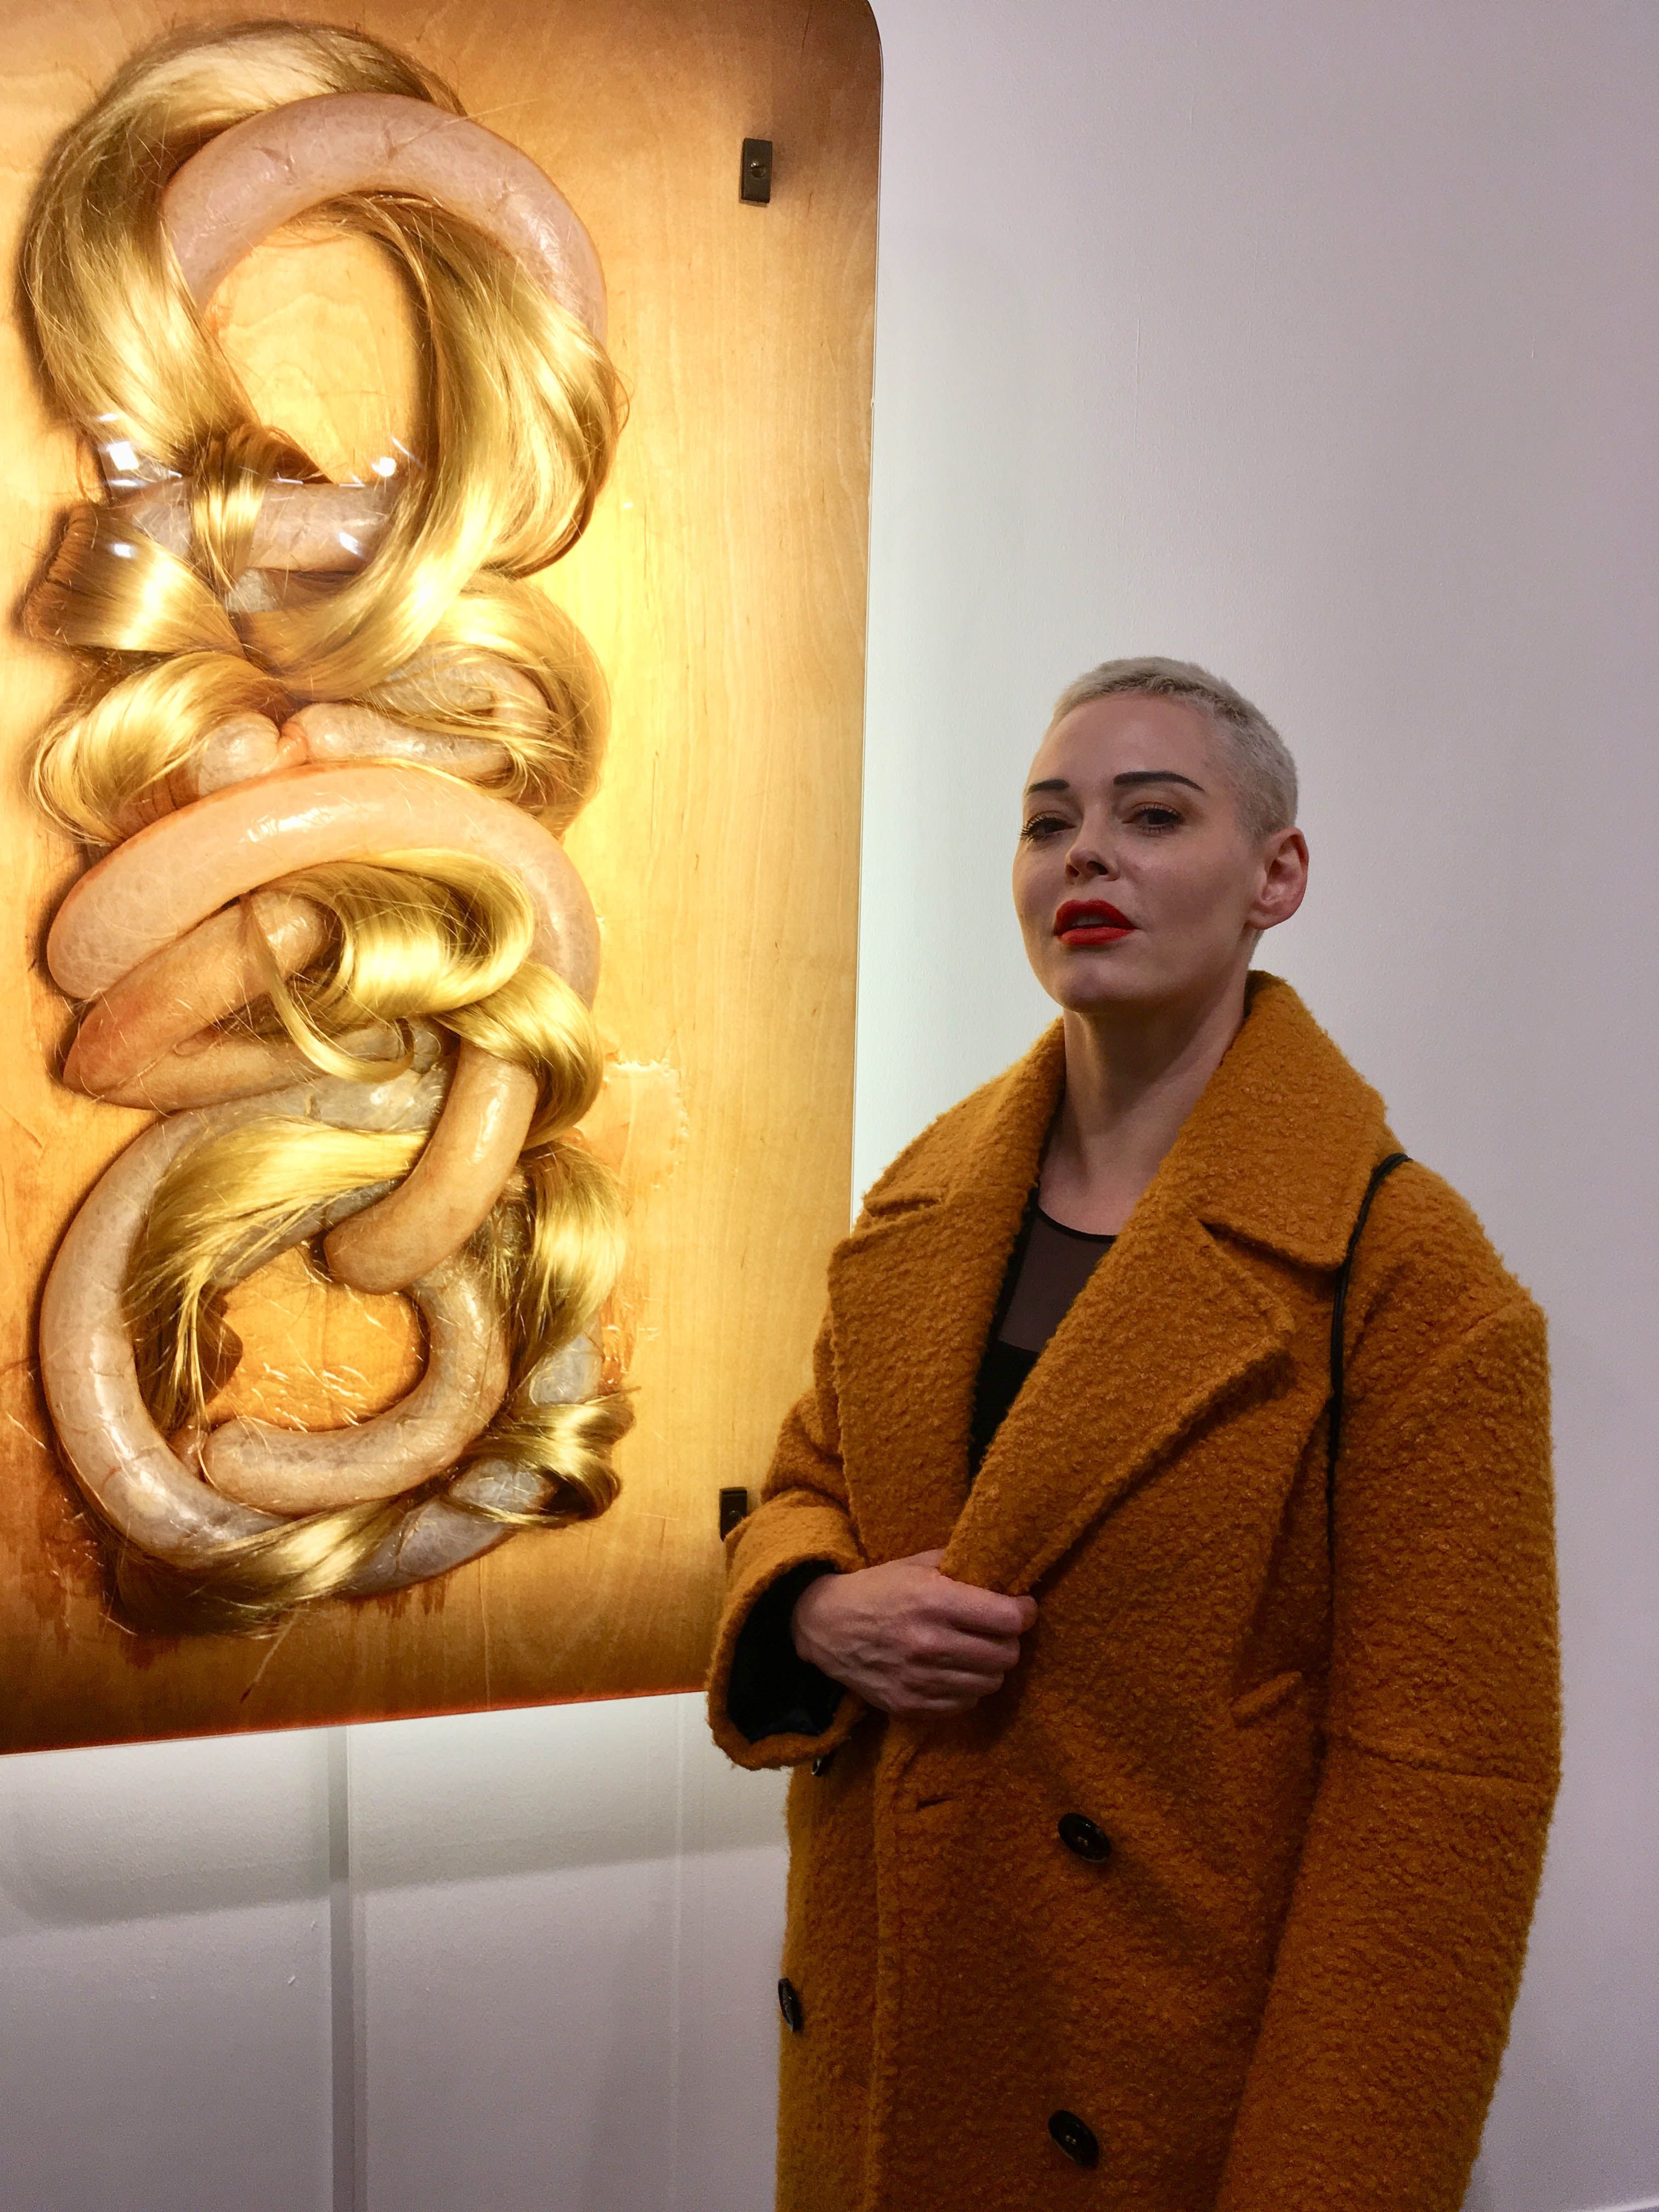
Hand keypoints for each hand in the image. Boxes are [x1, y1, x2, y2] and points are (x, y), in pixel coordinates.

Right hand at [790, 1548, 1037, 1717]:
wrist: (825, 1626)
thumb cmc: (878, 1589)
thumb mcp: (916, 1564)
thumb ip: (961, 1567)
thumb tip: (1005, 1575)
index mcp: (933, 1601)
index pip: (1007, 1619)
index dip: (1024, 1612)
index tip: (1022, 1607)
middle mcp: (929, 1643)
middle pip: (1005, 1655)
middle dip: (1009, 1640)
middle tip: (998, 1630)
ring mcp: (919, 1680)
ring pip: (989, 1683)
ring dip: (990, 1667)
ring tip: (977, 1651)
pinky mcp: (909, 1705)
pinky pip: (964, 1704)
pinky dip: (967, 1688)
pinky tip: (954, 1671)